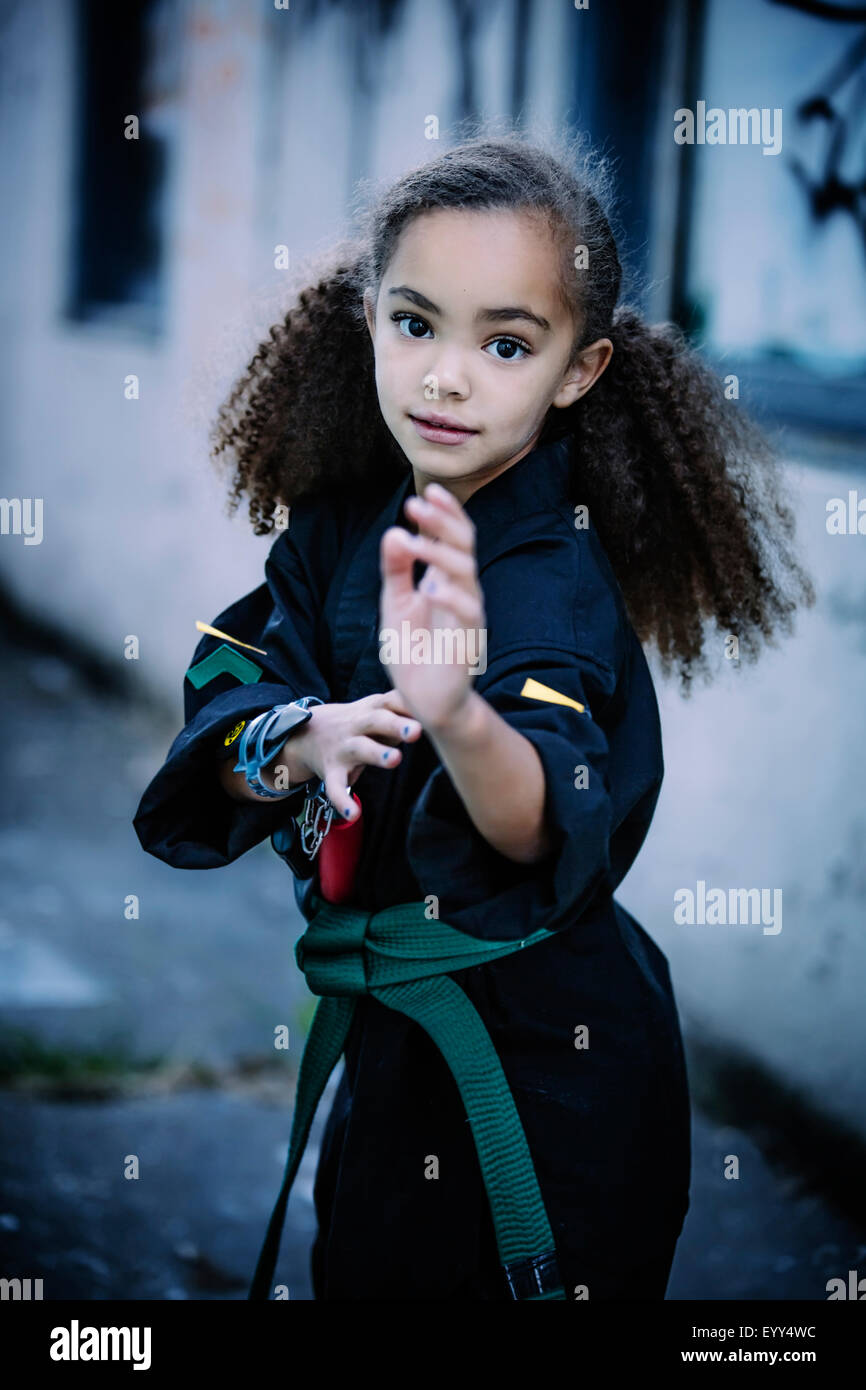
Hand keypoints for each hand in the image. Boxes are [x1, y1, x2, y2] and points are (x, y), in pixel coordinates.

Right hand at [271, 690, 421, 820]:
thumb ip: (404, 708)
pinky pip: (335, 788)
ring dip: (377, 754)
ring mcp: (343, 748)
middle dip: (396, 725)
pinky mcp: (332, 771)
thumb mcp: (377, 709)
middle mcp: (356, 725)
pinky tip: (353, 813)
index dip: (408, 703)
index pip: (391, 700)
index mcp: (372, 709)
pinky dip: (342, 801)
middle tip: (417, 731)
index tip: (428, 706)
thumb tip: (441, 709)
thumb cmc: (358, 722)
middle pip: (376, 721)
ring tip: (395, 760)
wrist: (307, 733)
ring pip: (360, 749)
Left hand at [379, 482, 485, 732]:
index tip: (426, 492)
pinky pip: (468, 612)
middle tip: (416, 504)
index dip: (444, 513)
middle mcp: (461, 590)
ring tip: (413, 542)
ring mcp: (468, 613)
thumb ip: (396, 571)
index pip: (453, 537)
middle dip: (442, 522)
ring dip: (439, 553)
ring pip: (465, 572)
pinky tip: (430, 588)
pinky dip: (450, 598)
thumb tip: (394, 532)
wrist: (424, 699)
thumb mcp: (395, 604)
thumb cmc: (413, 651)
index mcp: (445, 579)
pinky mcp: (470, 639)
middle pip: (463, 545)